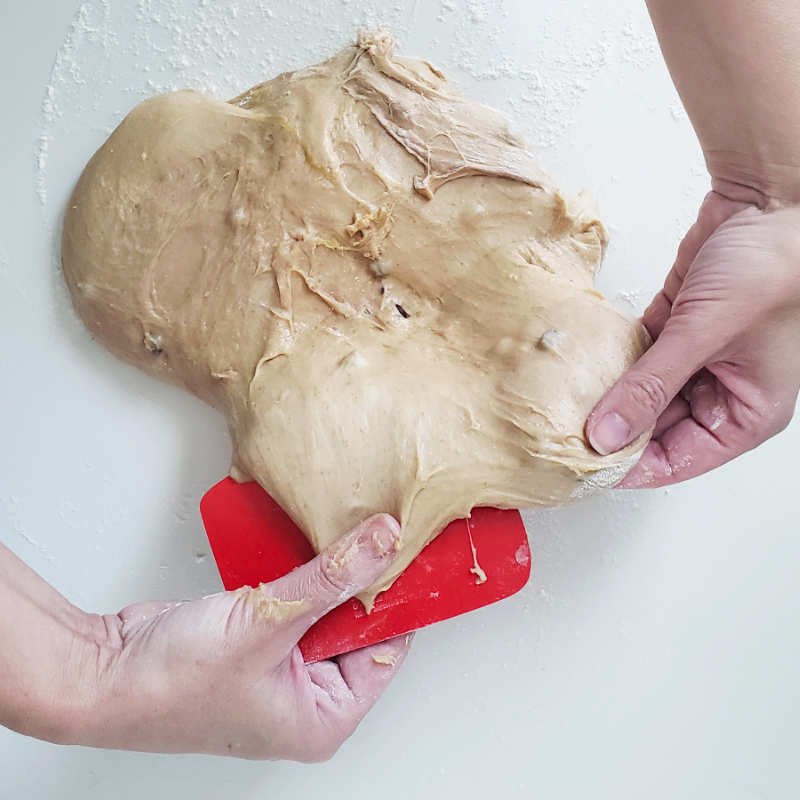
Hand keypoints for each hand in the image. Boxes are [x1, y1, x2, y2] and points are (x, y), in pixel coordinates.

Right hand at [78, 514, 410, 759]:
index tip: (411, 554)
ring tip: (348, 533)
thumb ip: (331, 577)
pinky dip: (301, 577)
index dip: (399, 600)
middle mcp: (305, 699)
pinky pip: (296, 602)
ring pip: (326, 610)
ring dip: (330, 575)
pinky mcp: (258, 641)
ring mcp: (280, 670)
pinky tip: (307, 547)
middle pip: (358, 628)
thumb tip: (382, 543)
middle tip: (380, 534)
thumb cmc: (170, 685)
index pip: (388, 651)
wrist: (103, 673)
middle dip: (363, 583)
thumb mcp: (268, 622)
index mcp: (323, 719)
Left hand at [586, 192, 799, 487]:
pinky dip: (612, 365)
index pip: (678, 461)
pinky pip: (637, 362)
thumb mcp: (703, 335)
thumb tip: (606, 434)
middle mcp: (722, 393)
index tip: (583, 466)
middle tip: (563, 433)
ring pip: (642, 397)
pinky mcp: (675, 332)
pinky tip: (583, 370)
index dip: (631, 467)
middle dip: (613, 431)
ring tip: (566, 405)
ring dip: (609, 398)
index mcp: (747, 413)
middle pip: (655, 431)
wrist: (770, 197)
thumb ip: (649, 387)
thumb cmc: (771, 264)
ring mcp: (697, 363)